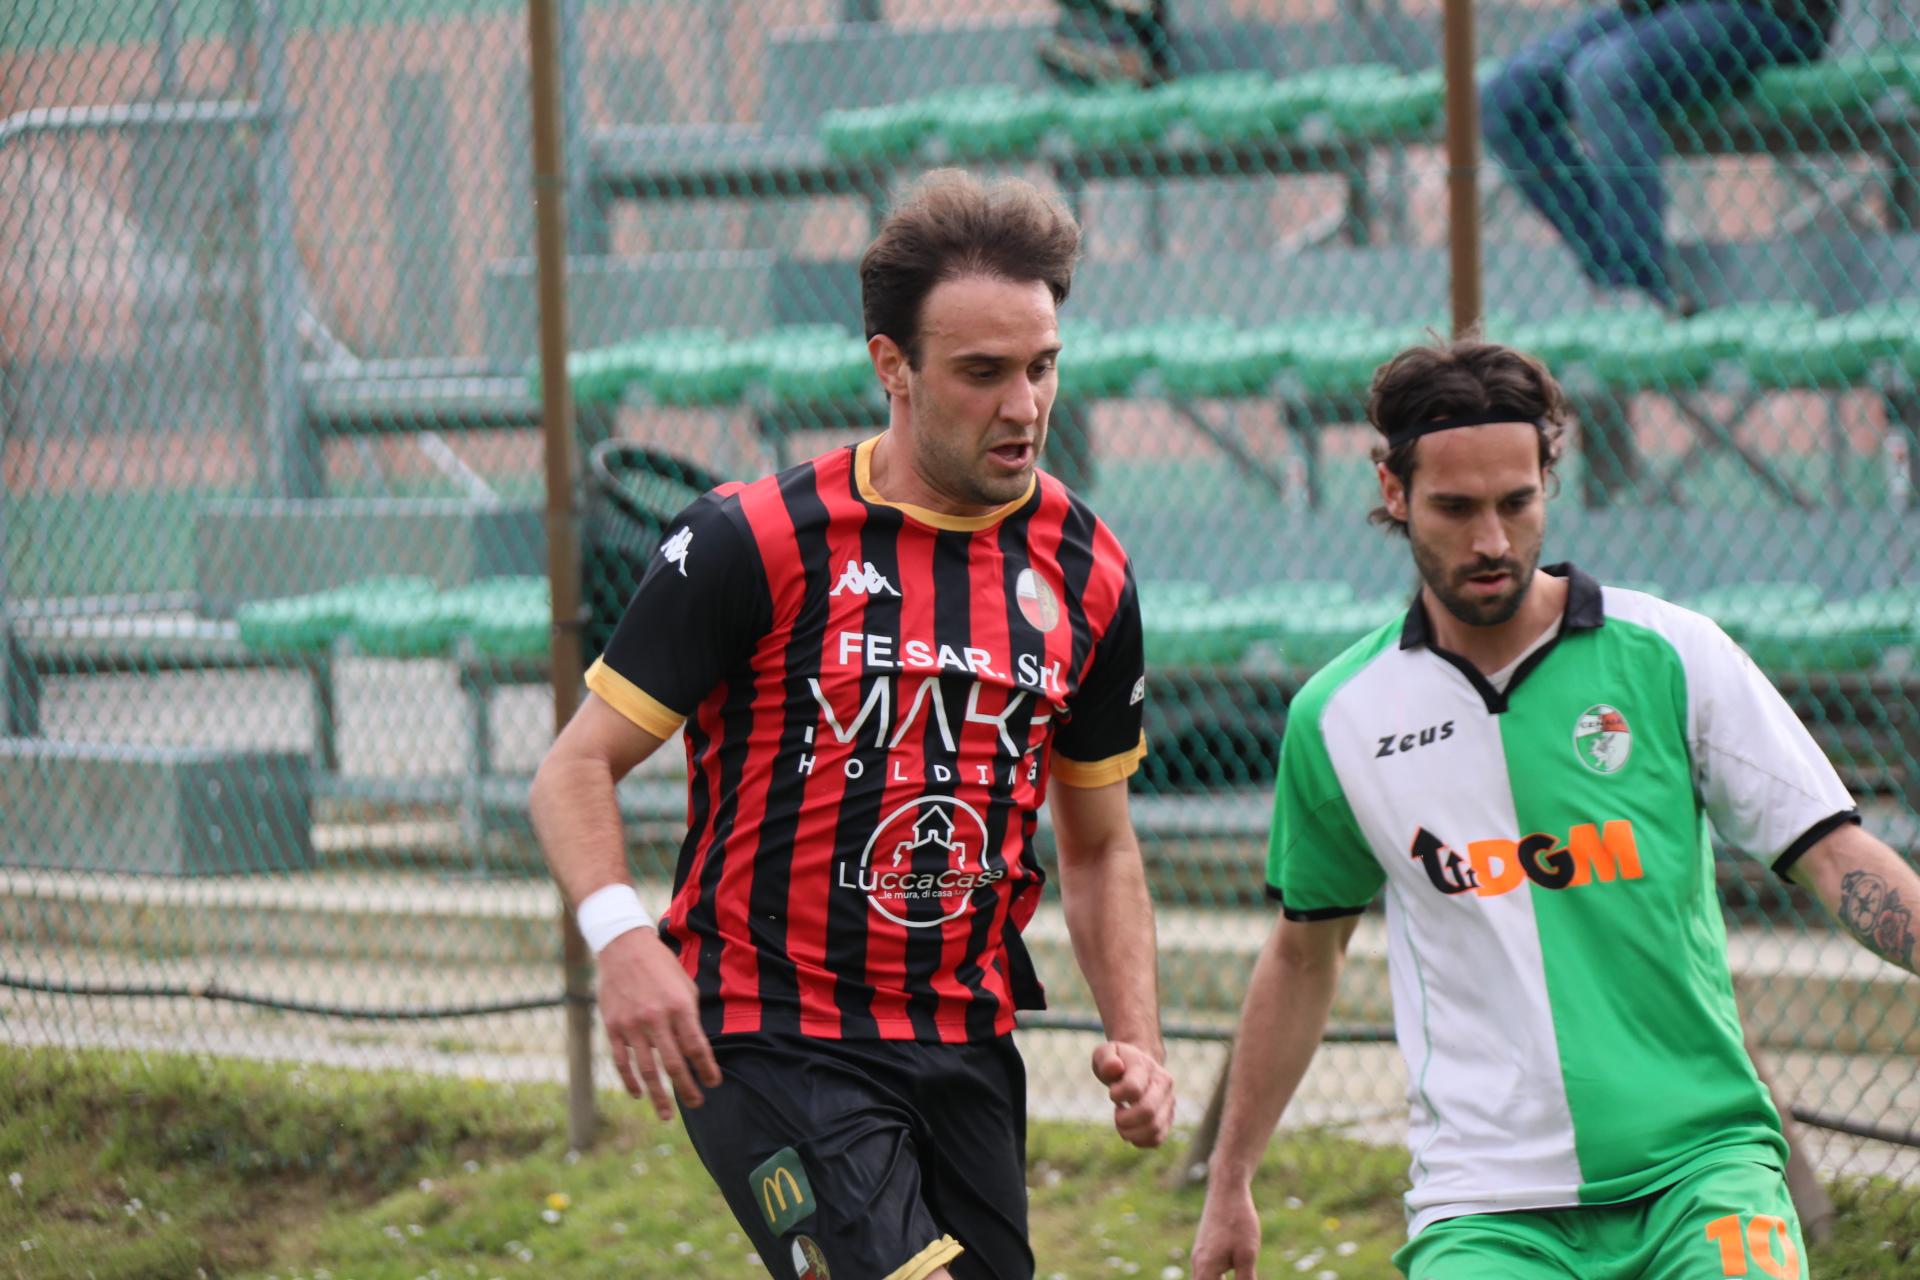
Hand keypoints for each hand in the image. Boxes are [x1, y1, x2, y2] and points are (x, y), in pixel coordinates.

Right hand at [595, 927, 722, 1120]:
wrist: (623, 947)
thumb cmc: (661, 967)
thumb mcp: (685, 986)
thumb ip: (689, 1017)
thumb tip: (694, 1048)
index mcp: (680, 1007)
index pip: (697, 1047)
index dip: (707, 1069)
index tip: (714, 1083)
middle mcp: (656, 1019)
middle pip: (675, 1065)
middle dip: (688, 1089)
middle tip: (697, 1104)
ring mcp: (632, 1025)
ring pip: (647, 1070)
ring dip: (659, 1096)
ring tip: (668, 1114)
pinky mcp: (613, 1027)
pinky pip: (622, 1062)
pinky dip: (630, 1081)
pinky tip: (639, 1094)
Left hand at [1091, 1040, 1173, 1147]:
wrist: (1139, 1065)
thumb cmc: (1118, 1061)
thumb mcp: (1106, 1053)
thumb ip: (1106, 1059)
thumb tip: (1115, 1068)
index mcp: (1146, 1066)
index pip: (1133, 1089)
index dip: (1116, 1095)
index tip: (1112, 1092)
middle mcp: (1163, 1083)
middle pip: (1148, 1111)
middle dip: (1125, 1119)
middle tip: (1116, 1112)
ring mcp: (1169, 1102)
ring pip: (1154, 1128)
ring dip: (1131, 1133)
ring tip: (1122, 1124)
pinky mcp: (1168, 1118)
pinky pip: (1157, 1139)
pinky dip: (1140, 1141)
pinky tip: (1130, 1132)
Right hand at [1191, 1180, 1261, 1278]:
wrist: (1227, 1189)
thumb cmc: (1238, 1221)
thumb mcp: (1247, 1255)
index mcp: (1205, 1270)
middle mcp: (1197, 1265)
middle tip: (1237, 1279)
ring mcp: (1199, 1256)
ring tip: (1235, 1275)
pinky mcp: (1205, 1249)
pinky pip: (1207, 1274)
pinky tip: (1231, 1275)